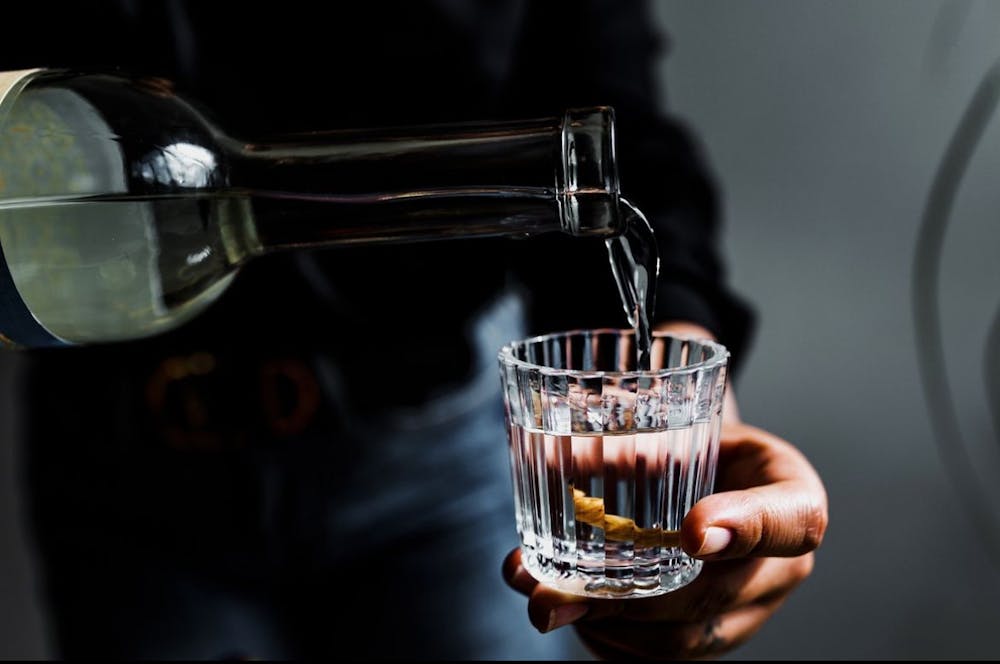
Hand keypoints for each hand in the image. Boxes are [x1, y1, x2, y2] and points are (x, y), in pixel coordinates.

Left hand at [502, 421, 827, 658]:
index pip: (794, 520)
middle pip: (719, 596)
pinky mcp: (715, 636)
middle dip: (635, 600)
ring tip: (547, 603)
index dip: (747, 528)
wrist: (694, 471)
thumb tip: (541, 461)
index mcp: (792, 496)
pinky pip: (666, 659)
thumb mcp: (672, 422)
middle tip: (564, 592)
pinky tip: (569, 617)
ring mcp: (752, 609)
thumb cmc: (686, 441)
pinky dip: (610, 643)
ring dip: (609, 628)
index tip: (692, 532)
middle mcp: (782, 564)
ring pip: (687, 641)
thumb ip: (627, 439)